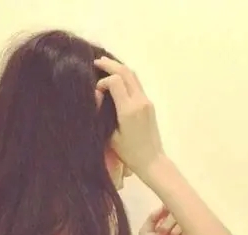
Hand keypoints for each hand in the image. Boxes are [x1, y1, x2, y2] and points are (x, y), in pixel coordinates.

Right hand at [94, 57, 164, 179]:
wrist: (152, 160)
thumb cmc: (129, 153)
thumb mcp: (111, 137)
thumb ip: (103, 114)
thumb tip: (98, 97)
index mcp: (128, 110)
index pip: (116, 81)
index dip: (103, 81)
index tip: (95, 92)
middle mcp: (139, 101)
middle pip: (126, 72)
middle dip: (110, 65)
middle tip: (97, 62)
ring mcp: (146, 101)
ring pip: (133, 76)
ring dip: (119, 68)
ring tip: (106, 66)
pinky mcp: (149, 104)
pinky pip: (136, 84)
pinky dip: (125, 78)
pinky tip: (117, 79)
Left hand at [138, 206, 191, 234]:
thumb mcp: (145, 231)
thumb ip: (153, 216)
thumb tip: (165, 204)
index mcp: (164, 223)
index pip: (172, 209)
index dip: (169, 209)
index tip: (165, 213)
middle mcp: (175, 227)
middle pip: (179, 214)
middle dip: (169, 223)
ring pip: (186, 223)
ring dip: (176, 231)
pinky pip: (193, 234)